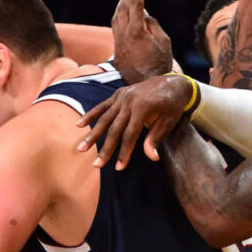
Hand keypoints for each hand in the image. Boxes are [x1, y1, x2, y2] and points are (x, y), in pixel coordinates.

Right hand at [76, 74, 192, 169]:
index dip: (124, 152)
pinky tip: (78, 125)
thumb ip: (156, 138)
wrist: (172, 83)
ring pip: (104, 118)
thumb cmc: (172, 105)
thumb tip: (152, 158)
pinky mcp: (118, 94)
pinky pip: (102, 106)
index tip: (119, 168)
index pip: (130, 135)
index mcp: (142, 108)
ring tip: (81, 148)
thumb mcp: (168, 122)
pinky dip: (90, 115)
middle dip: (105, 148)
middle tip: (96, 165)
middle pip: (114, 129)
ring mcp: (122, 96)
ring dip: (92, 134)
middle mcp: (129, 101)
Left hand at [112, 0, 172, 83]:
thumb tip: (143, 13)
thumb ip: (152, 25)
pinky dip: (118, 17)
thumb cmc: (161, 64)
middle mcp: (124, 36)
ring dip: (120, 5)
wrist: (148, 85)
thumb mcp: (163, 42)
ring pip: (116, 18)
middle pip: (122, 9)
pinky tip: (121, 14)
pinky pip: (115, 28)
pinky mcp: (117, 51)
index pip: (135, 5)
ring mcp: (118, 43)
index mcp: (136, 31)